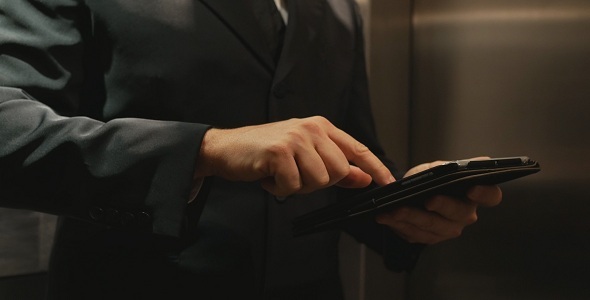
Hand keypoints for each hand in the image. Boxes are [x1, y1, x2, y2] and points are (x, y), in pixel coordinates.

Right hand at [194, 116, 394, 196]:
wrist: (227, 148)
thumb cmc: (265, 153)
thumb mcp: (305, 155)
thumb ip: (336, 165)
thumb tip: (364, 177)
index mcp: (321, 127)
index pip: (357, 149)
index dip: (376, 167)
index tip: (389, 183)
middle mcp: (311, 129)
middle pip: (338, 171)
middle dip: (318, 182)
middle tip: (295, 175)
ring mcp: (296, 138)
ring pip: (318, 180)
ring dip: (297, 187)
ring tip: (281, 174)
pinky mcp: (279, 151)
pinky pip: (294, 185)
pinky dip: (280, 189)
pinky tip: (269, 176)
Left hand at [375, 158, 501, 244]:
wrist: (412, 194)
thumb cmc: (430, 180)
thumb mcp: (437, 168)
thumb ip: (446, 167)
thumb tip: (454, 167)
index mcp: (474, 195)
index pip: (491, 196)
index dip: (485, 193)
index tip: (473, 188)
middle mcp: (465, 215)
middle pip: (458, 214)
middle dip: (442, 206)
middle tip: (428, 200)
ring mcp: (448, 229)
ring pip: (432, 226)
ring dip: (412, 217)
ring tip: (395, 210)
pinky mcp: (429, 238)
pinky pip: (415, 234)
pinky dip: (398, 225)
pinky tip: (386, 217)